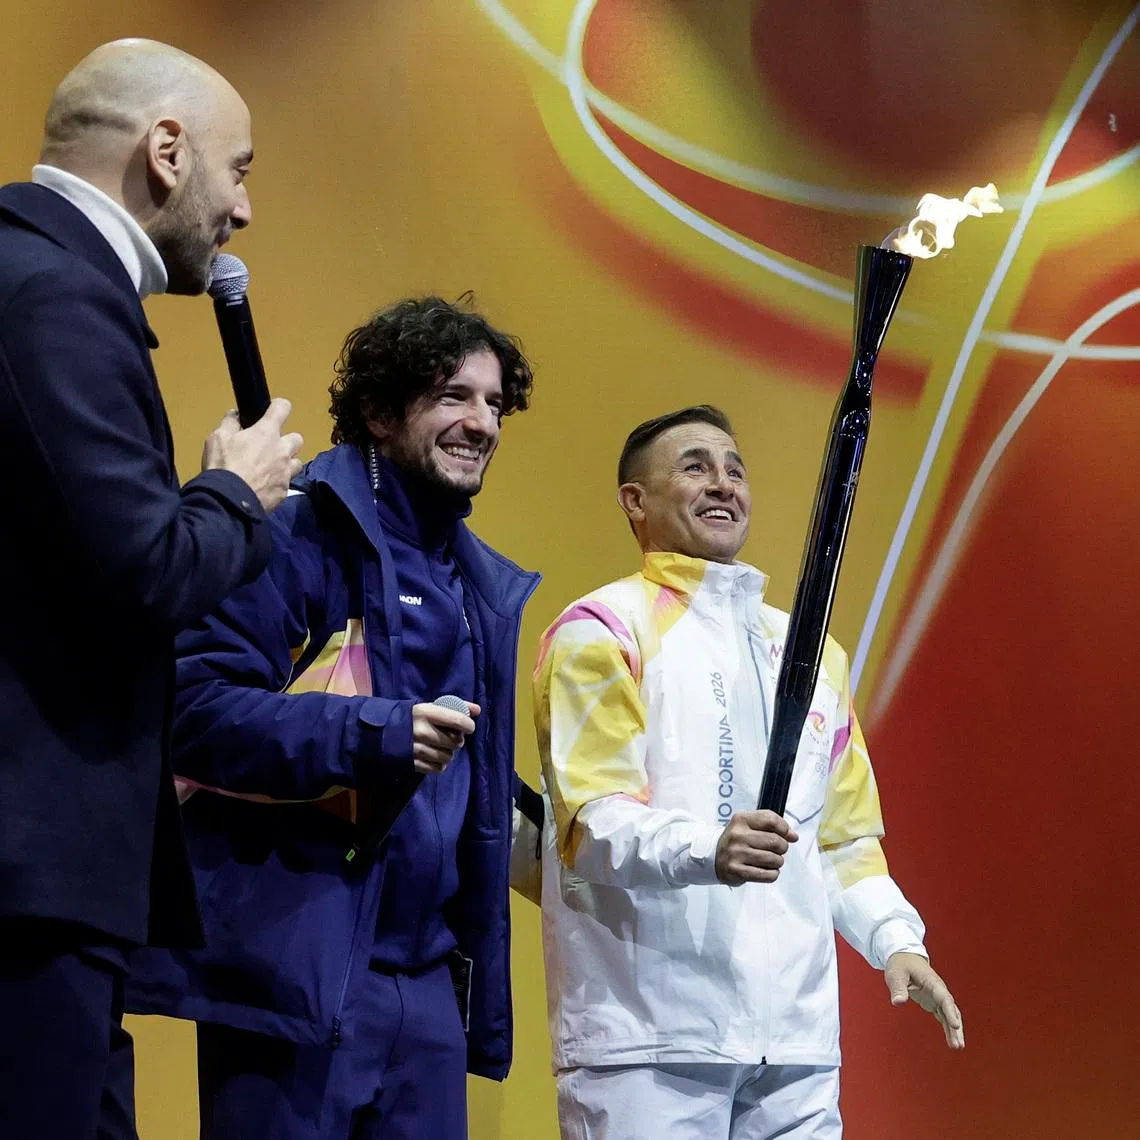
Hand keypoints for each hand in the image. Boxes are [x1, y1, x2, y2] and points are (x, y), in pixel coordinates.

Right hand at [202, 398, 303, 512]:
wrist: (229, 501)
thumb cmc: (223, 465)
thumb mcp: (217, 438)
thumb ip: (229, 423)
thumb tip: (235, 415)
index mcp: (267, 433)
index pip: (283, 408)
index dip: (279, 407)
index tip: (273, 411)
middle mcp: (282, 451)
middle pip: (297, 438)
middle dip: (286, 441)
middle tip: (270, 448)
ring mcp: (286, 473)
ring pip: (297, 463)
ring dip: (287, 464)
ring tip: (271, 469)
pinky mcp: (284, 492)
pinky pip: (287, 484)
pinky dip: (279, 484)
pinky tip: (265, 488)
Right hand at [412, 701, 480, 774]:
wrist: (379, 732)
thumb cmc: (411, 717)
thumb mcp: (430, 707)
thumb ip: (454, 707)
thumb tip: (478, 710)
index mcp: (426, 712)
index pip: (459, 721)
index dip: (468, 726)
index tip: (467, 727)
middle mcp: (422, 731)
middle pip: (455, 742)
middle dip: (456, 741)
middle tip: (449, 737)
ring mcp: (416, 749)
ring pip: (448, 757)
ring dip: (448, 753)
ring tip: (440, 747)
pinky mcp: (412, 763)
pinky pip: (437, 769)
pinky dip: (439, 765)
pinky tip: (433, 757)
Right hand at [714, 810, 797, 885]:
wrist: (713, 855)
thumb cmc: (736, 840)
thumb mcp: (749, 826)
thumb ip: (772, 827)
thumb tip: (793, 836)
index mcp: (741, 820)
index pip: (771, 820)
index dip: (784, 828)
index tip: (787, 835)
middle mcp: (738, 835)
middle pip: (775, 841)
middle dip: (782, 847)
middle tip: (778, 850)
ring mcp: (736, 853)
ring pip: (774, 859)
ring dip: (778, 862)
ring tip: (771, 861)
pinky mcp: (736, 871)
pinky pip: (767, 875)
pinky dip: (773, 874)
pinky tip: (767, 870)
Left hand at [884, 951, 964, 1048]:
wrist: (905, 957)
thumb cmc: (901, 964)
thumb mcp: (896, 974)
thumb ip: (898, 988)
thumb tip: (898, 1002)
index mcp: (932, 982)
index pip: (944, 998)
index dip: (950, 1012)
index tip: (955, 1025)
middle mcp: (939, 990)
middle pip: (951, 1009)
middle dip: (956, 1027)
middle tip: (958, 1044)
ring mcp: (938, 996)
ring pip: (950, 1015)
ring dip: (954, 1031)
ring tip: (957, 1047)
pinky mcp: (934, 1002)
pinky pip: (944, 1016)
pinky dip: (948, 1028)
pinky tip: (952, 1041)